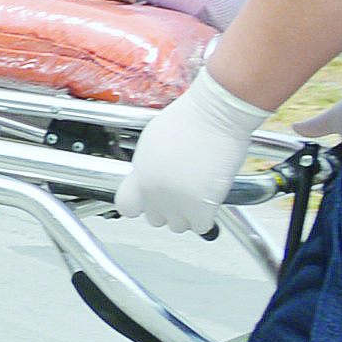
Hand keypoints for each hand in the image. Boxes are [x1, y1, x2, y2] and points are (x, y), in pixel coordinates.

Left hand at [113, 70, 269, 236]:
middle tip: (182, 191)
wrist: (215, 115)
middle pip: (155, 218)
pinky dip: (207, 217)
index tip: (148, 201)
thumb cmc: (190, 120)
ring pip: (178, 226)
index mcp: (140, 174)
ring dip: (188, 214)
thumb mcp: (153, 141)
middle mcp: (154, 191)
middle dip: (168, 208)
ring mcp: (176, 201)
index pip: (126, 206)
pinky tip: (210, 198)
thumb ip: (148, 166)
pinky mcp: (201, 207)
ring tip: (198, 192)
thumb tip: (150, 177)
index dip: (139, 205)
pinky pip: (201, 226)